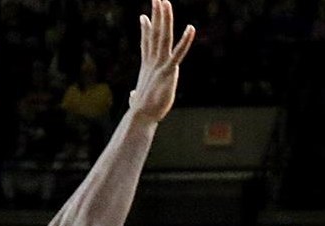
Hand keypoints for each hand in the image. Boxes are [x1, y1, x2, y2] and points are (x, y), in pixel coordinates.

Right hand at [128, 0, 195, 123]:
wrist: (142, 115)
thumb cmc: (142, 111)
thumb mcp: (139, 98)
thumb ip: (136, 94)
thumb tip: (133, 96)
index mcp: (148, 66)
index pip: (146, 43)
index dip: (146, 29)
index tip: (144, 16)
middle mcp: (153, 60)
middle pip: (154, 33)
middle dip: (156, 15)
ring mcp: (160, 64)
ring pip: (163, 36)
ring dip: (164, 18)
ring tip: (164, 1)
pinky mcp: (168, 71)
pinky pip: (178, 52)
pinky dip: (185, 40)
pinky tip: (191, 28)